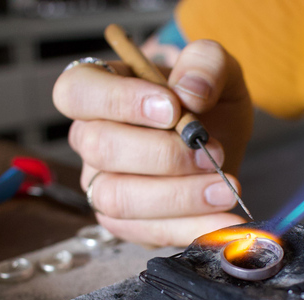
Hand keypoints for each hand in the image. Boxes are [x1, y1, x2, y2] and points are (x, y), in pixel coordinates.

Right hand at [52, 40, 252, 246]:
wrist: (220, 141)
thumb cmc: (204, 100)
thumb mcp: (215, 67)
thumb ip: (205, 63)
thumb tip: (191, 92)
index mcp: (97, 91)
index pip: (76, 92)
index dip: (118, 100)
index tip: (172, 108)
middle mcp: (90, 140)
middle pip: (101, 149)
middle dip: (163, 155)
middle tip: (212, 153)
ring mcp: (102, 185)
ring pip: (119, 199)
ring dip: (179, 197)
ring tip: (226, 189)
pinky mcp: (127, 224)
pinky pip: (149, 232)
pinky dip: (194, 228)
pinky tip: (226, 219)